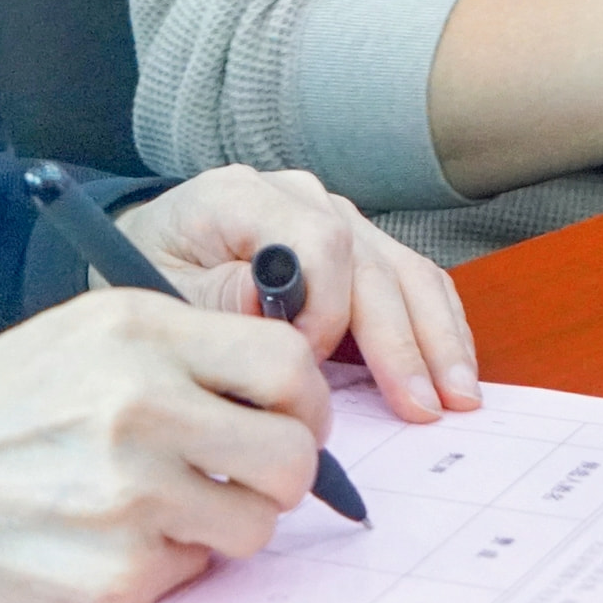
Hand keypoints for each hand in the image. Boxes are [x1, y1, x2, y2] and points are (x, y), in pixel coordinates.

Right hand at [0, 288, 325, 602]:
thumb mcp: (82, 331)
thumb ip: (182, 349)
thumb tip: (283, 390)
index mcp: (138, 331)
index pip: (289, 361)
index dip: (303, 397)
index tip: (286, 414)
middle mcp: (143, 406)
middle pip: (292, 455)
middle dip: (282, 472)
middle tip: (246, 471)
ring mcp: (131, 496)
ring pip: (256, 525)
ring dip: (229, 521)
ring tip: (170, 504)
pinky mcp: (116, 572)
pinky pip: (196, 570)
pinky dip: (170, 559)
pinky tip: (114, 535)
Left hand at [114, 165, 478, 421]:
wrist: (145, 254)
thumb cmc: (147, 276)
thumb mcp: (156, 291)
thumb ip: (214, 298)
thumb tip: (276, 302)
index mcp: (243, 196)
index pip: (318, 240)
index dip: (327, 307)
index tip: (308, 365)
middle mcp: (301, 197)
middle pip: (374, 260)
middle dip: (402, 339)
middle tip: (423, 406)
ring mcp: (336, 218)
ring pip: (406, 271)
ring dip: (437, 338)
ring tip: (458, 399)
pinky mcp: (356, 249)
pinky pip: (411, 282)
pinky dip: (437, 328)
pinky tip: (453, 373)